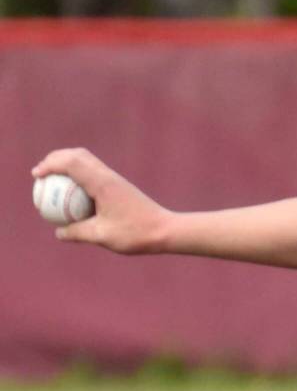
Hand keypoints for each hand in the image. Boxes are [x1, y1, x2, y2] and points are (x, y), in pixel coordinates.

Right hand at [32, 148, 170, 253]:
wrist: (165, 230)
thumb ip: (78, 233)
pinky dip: (78, 175)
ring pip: (87, 161)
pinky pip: (93, 173)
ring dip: (67, 165)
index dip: (50, 164)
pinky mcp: (119, 185)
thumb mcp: (102, 236)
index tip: (36, 175)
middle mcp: (109, 176)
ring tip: (52, 179)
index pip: (72, 162)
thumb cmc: (136, 234)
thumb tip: (58, 232)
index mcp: (103, 183)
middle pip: (78, 155)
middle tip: (40, 174)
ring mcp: (115, 179)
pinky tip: (72, 193)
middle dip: (56, 159)